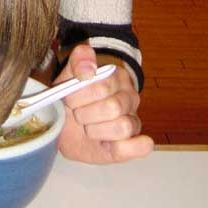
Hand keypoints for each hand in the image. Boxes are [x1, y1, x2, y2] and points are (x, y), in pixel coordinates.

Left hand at [56, 44, 153, 163]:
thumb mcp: (69, 73)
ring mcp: (133, 122)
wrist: (67, 125)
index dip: (80, 96)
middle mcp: (130, 98)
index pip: (103, 86)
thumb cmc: (72, 98)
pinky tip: (106, 143)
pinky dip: (123, 147)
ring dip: (97, 130)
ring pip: (123, 127)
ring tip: (88, 127)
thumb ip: (79, 59)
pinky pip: (140, 147)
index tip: (69, 99)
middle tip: (77, 114)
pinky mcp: (132, 145)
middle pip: (113, 107)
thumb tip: (89, 69)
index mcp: (117, 77)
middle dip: (86, 113)